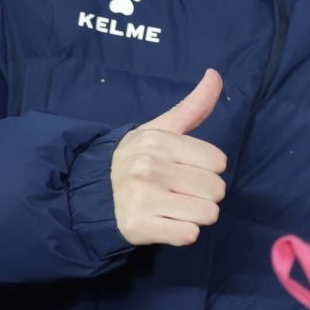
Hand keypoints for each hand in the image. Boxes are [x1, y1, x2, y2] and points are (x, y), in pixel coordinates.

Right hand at [110, 70, 229, 246]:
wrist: (91, 193)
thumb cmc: (136, 159)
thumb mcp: (160, 129)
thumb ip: (192, 106)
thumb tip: (215, 74)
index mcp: (158, 141)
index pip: (218, 162)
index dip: (206, 169)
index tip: (184, 169)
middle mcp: (149, 167)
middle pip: (216, 190)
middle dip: (203, 194)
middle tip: (178, 191)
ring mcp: (142, 198)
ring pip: (207, 214)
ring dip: (195, 215)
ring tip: (173, 206)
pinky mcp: (138, 227)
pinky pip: (188, 235)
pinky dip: (181, 232)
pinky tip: (164, 222)